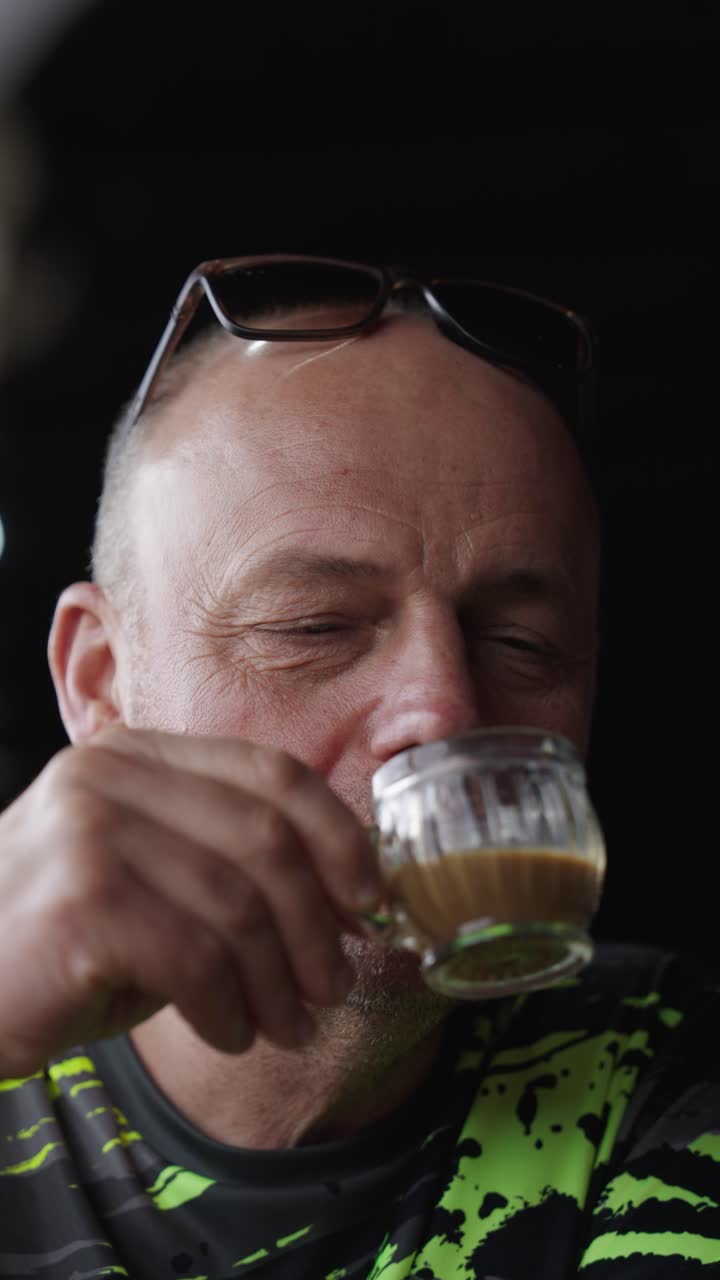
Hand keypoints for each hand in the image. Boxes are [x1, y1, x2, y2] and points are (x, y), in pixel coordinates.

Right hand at [0, 726, 380, 1076]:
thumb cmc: (60, 945)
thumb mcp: (151, 883)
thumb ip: (229, 869)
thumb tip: (352, 899)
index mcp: (138, 755)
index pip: (272, 772)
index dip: (339, 836)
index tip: (371, 899)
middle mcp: (110, 775)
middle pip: (267, 837)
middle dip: (318, 922)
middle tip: (334, 985)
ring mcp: (88, 831)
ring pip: (240, 903)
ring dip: (281, 981)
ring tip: (290, 1027)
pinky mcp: (79, 903)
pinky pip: (198, 958)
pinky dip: (230, 1008)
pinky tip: (228, 1034)